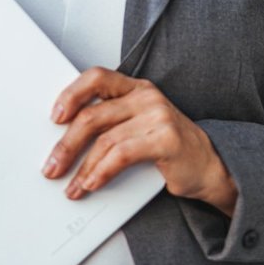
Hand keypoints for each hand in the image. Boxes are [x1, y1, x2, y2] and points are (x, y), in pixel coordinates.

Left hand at [45, 67, 237, 214]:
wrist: (211, 166)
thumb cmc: (170, 148)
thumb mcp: (139, 126)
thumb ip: (111, 124)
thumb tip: (65, 143)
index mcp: (137, 88)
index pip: (96, 77)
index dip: (71, 94)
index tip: (54, 117)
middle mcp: (146, 97)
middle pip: (93, 115)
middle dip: (66, 145)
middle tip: (52, 166)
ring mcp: (158, 116)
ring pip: (105, 140)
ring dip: (82, 168)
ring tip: (72, 186)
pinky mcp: (165, 139)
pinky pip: (122, 155)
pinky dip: (102, 172)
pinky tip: (92, 183)